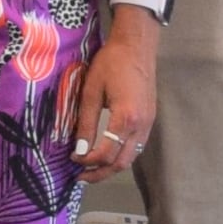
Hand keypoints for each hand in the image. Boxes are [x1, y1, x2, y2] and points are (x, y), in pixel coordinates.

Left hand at [63, 9, 158, 176]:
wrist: (137, 46)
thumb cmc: (111, 63)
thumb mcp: (92, 91)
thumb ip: (86, 123)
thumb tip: (79, 150)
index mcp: (125, 118)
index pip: (105, 153)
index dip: (87, 162)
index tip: (72, 159)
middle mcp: (141, 126)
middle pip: (121, 163)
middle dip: (100, 174)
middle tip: (80, 177)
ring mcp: (148, 124)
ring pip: (131, 157)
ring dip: (111, 167)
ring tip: (92, 169)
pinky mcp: (150, 120)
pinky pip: (137, 146)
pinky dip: (121, 155)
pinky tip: (107, 153)